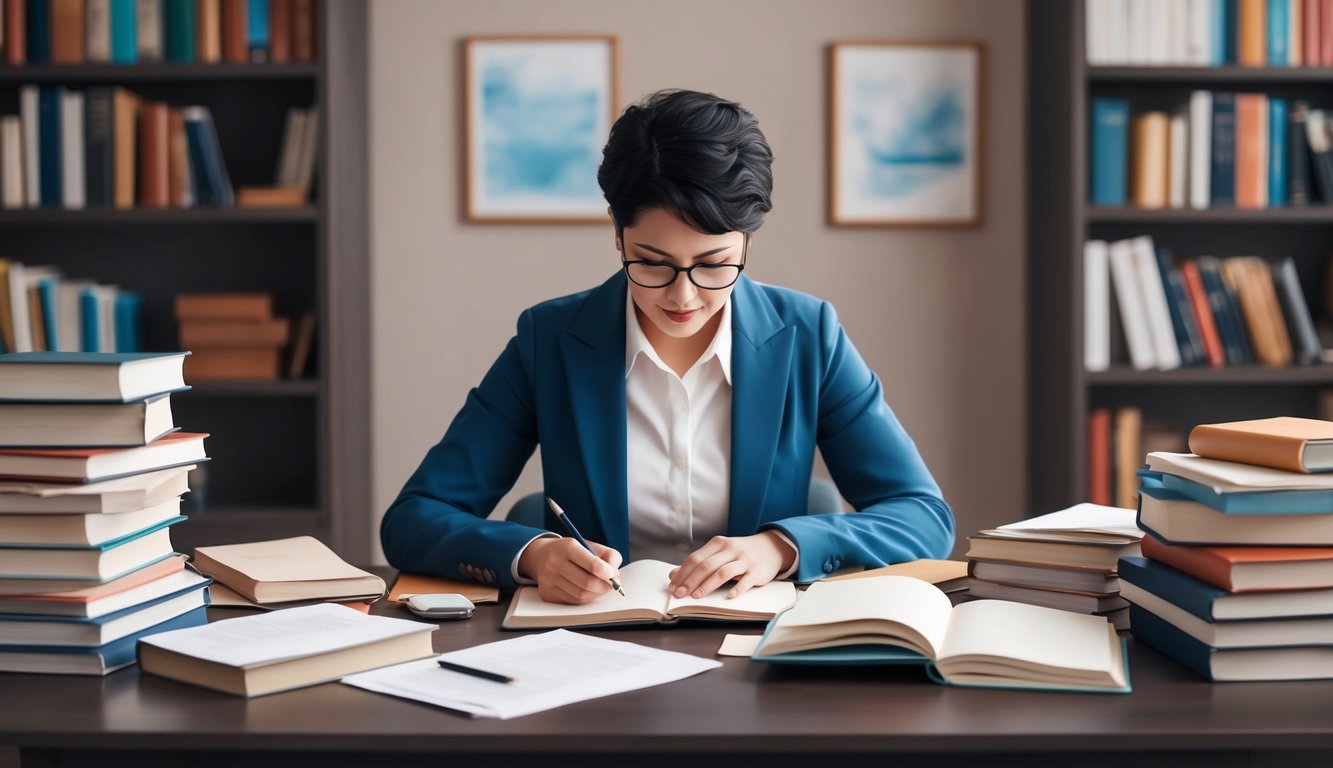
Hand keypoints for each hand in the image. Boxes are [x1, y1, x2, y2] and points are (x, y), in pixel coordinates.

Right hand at [517, 536, 622, 604]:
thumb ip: (609, 557)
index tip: (614, 574)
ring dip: (596, 593)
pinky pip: (572, 601)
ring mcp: (548, 580)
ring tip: (600, 587)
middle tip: (611, 585)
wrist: (543, 556)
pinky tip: (587, 591)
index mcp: (567, 546)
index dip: (608, 573)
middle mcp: (554, 562)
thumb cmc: (574, 551)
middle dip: (605, 587)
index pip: (594, 565)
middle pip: (587, 583)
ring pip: (581, 595)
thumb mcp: (592, 546)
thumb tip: (615, 576)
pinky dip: (585, 598)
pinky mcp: (546, 593)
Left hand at [668, 531, 795, 599]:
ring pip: (723, 572)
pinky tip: (728, 597)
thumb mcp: (719, 553)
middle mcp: (730, 549)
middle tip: (680, 594)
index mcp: (718, 544)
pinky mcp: (757, 571)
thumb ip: (698, 563)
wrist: (771, 548)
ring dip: (707, 585)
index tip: (673, 587)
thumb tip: (673, 575)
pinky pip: (746, 581)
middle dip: (690, 581)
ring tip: (696, 596)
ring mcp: (745, 560)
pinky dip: (736, 589)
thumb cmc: (739, 553)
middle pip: (706, 566)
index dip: (682, 573)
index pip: (696, 558)